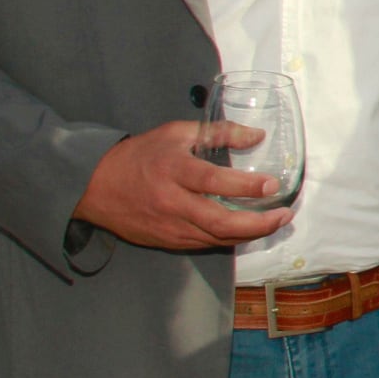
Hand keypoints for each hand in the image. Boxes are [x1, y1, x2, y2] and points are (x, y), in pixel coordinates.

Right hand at [73, 122, 292, 250]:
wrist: (94, 186)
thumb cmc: (139, 156)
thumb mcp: (175, 134)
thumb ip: (218, 133)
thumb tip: (257, 135)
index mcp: (173, 170)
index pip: (215, 181)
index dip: (246, 186)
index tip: (273, 185)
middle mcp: (172, 203)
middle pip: (221, 222)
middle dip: (259, 223)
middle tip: (284, 215)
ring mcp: (169, 227)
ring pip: (217, 238)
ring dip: (250, 234)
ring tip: (274, 223)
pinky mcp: (167, 242)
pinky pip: (205, 244)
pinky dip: (229, 239)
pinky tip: (247, 231)